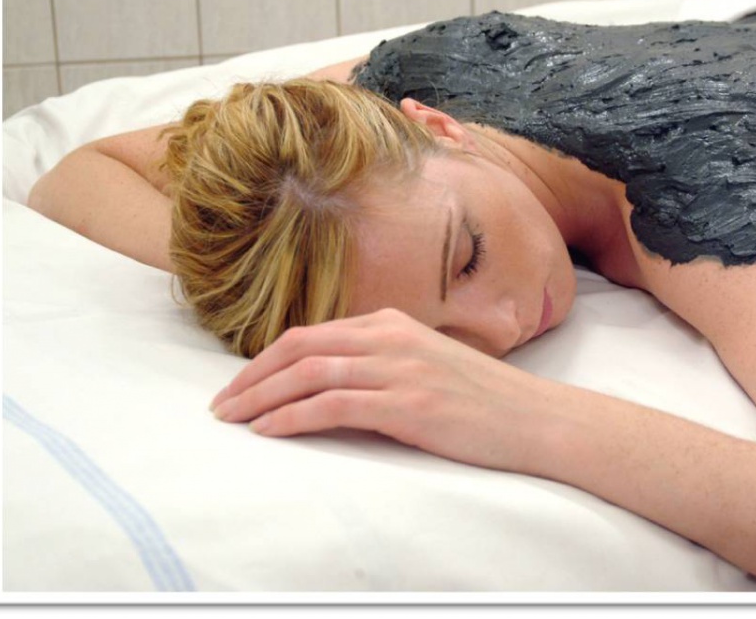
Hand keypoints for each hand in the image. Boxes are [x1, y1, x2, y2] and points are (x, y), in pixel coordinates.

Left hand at [210, 308, 586, 473]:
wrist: (535, 418)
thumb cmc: (484, 399)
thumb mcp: (428, 364)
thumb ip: (383, 362)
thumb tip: (332, 382)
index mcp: (393, 323)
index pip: (311, 333)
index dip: (266, 359)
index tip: (239, 384)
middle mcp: (390, 337)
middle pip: (299, 347)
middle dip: (251, 376)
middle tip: (220, 405)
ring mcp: (399, 368)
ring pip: (309, 373)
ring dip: (261, 397)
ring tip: (232, 420)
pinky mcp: (408, 402)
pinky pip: (333, 404)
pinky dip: (293, 417)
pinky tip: (269, 431)